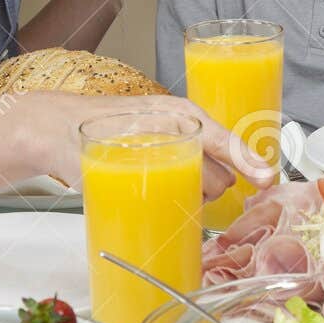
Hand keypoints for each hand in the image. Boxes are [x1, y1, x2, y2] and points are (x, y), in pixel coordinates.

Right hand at [11, 91, 275, 199]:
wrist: (57, 126)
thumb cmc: (114, 127)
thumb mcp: (158, 124)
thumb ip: (193, 141)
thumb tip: (229, 172)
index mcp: (183, 114)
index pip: (226, 143)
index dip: (249, 163)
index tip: (266, 178)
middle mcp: (171, 128)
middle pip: (218, 179)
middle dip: (210, 190)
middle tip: (180, 179)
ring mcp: (148, 151)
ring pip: (195, 192)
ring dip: (190, 199)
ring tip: (159, 182)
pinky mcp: (122, 172)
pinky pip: (163, 202)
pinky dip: (166, 208)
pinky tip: (151, 198)